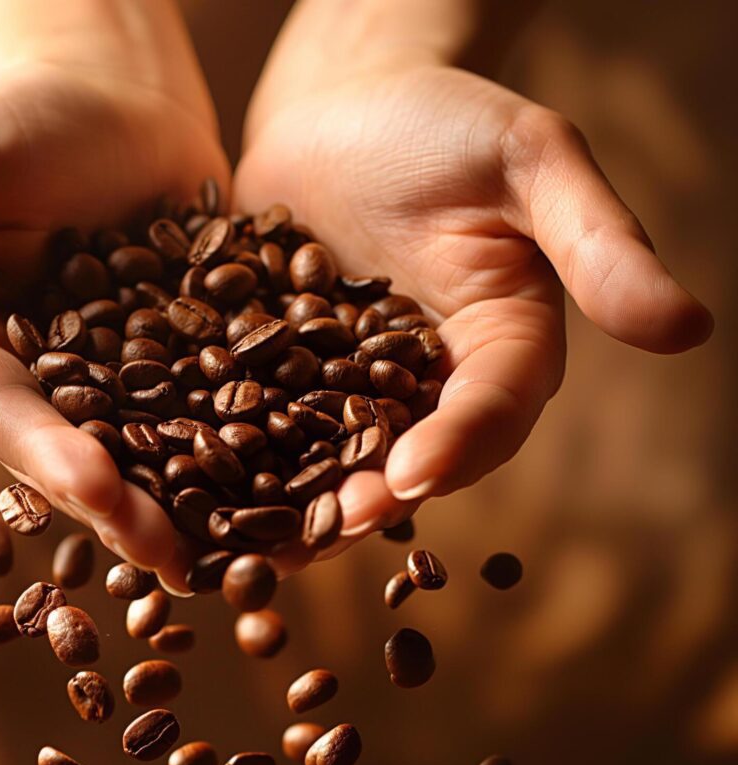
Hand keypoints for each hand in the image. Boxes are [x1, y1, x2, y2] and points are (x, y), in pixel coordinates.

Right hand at [0, 55, 227, 586]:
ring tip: (238, 556)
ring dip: (194, 505)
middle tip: (177, 560)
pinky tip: (294, 488)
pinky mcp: (182, 369)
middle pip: (82, 455)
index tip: (97, 489)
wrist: (122, 102)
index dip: (47, 455)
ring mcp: (118, 383)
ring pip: (153, 453)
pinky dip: (250, 451)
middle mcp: (43, 382)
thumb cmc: (27, 114)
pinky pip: (216, 413)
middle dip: (128, 508)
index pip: (5, 413)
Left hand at [236, 64, 712, 554]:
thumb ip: (598, 244)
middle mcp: (425, 382)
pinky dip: (235, 457)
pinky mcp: (282, 373)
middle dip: (367, 495)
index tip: (415, 474)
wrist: (344, 103)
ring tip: (258, 546)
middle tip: (327, 531)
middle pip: (404, 454)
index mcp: (498, 346)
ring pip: (330, 457)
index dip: (459, 444)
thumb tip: (692, 330)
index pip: (489, 409)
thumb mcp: (531, 163)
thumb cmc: (446, 119)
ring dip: (296, 504)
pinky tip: (192, 487)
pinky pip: (261, 422)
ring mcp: (347, 385)